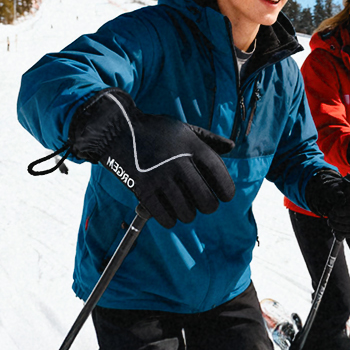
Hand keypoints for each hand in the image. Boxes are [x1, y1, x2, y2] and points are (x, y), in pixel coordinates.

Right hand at [70, 88, 235, 227]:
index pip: (220, 176)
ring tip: (184, 210)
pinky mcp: (143, 190)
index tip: (225, 197)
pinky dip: (170, 221)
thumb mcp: (184, 128)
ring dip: (188, 215)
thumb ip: (209, 139)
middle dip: (208, 207)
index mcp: (193, 147)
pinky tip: (169, 216)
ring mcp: (160, 178)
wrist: (118, 130)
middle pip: (206, 201)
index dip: (227, 191)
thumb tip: (231, 147)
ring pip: (187, 213)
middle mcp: (179, 163)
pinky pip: (164, 218)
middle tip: (203, 205)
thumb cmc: (155, 130)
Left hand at [304, 171, 349, 237]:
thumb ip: (336, 191)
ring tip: (331, 223)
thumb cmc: (339, 191)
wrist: (343, 196)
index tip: (333, 210)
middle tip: (330, 218)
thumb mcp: (336, 188)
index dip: (344, 211)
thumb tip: (341, 199)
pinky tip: (335, 230)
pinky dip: (345, 233)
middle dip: (341, 220)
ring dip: (341, 228)